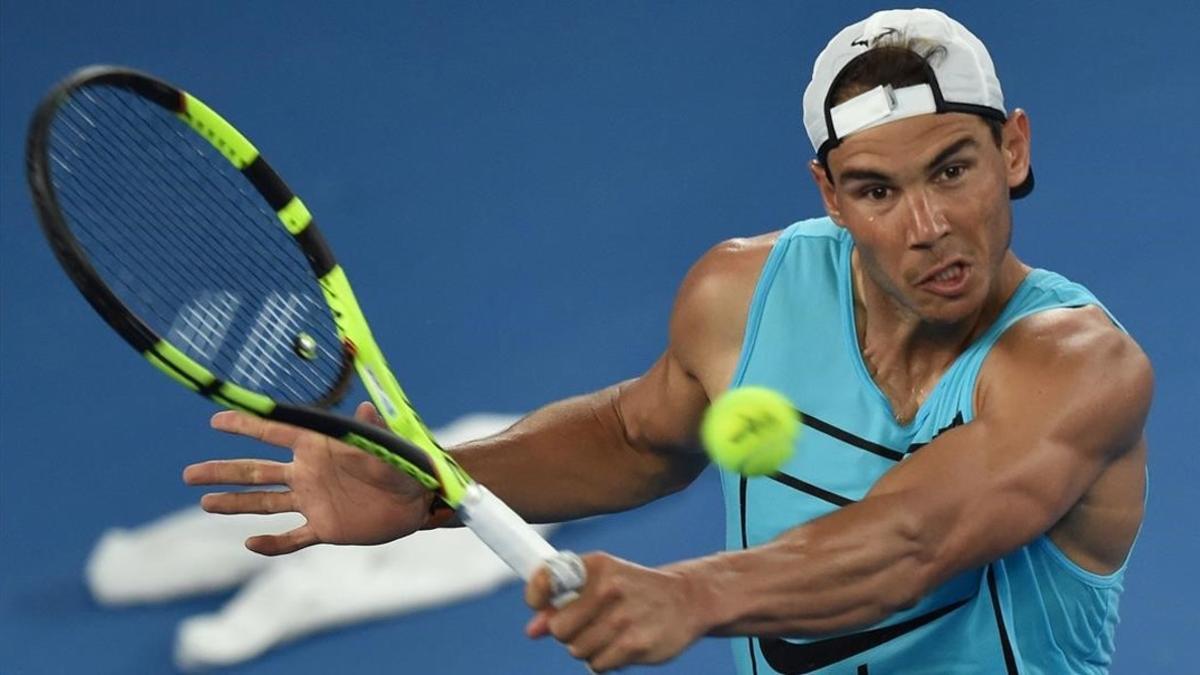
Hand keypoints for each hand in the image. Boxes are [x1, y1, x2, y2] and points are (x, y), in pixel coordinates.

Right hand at [183, 402, 433, 554]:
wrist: (419, 499)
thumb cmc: (406, 463)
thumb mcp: (391, 447)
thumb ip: (374, 432)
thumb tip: (368, 410)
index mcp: (319, 448)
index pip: (276, 433)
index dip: (247, 425)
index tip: (216, 418)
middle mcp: (309, 473)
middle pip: (256, 471)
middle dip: (222, 472)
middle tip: (188, 475)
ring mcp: (314, 501)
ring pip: (265, 502)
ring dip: (234, 503)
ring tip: (203, 503)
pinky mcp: (325, 528)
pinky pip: (292, 538)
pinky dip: (272, 544)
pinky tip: (250, 544)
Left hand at [524, 553, 708, 671]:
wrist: (688, 599)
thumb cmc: (634, 591)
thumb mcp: (602, 582)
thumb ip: (564, 603)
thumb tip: (532, 630)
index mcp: (596, 566)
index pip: (547, 579)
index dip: (537, 597)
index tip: (541, 607)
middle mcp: (609, 588)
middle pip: (559, 628)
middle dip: (568, 633)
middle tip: (588, 625)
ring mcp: (623, 617)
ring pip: (577, 650)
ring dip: (588, 648)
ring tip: (610, 634)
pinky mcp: (635, 644)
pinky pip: (597, 665)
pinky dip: (604, 661)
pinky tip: (621, 645)